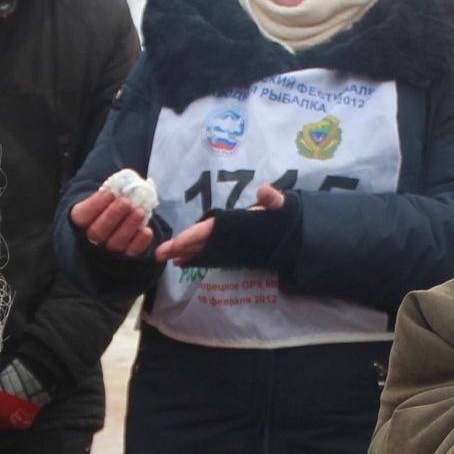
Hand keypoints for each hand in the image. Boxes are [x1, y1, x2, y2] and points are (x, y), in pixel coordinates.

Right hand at [69, 187, 156, 257]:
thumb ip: (109, 194)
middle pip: (97, 232)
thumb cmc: (108, 208)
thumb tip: (122, 184)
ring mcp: (107, 253)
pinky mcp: (124, 261)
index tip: (110, 192)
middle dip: (113, 215)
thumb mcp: (104, 199)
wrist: (116, 227)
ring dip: (128, 226)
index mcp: (80, 224)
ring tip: (140, 211)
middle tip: (126, 201)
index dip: (95, 205)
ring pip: (114, 243)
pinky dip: (139, 243)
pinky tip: (147, 231)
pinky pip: (130, 254)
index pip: (82, 216)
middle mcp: (90, 241)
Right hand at [159, 182, 284, 265]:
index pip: (208, 229)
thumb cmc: (285, 215)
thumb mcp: (281, 206)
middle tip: (159, 253)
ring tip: (165, 260)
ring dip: (184, 253)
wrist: (294, 227)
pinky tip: (183, 263)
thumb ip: (272, 200)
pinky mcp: (233, 252)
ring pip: (201, 247)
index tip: (177, 244)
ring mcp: (228, 242)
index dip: (192, 236)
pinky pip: (211, 255)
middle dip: (179, 246)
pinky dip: (196, 258)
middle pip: (199, 238)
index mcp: (231, 220)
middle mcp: (225, 231)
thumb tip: (265, 189)